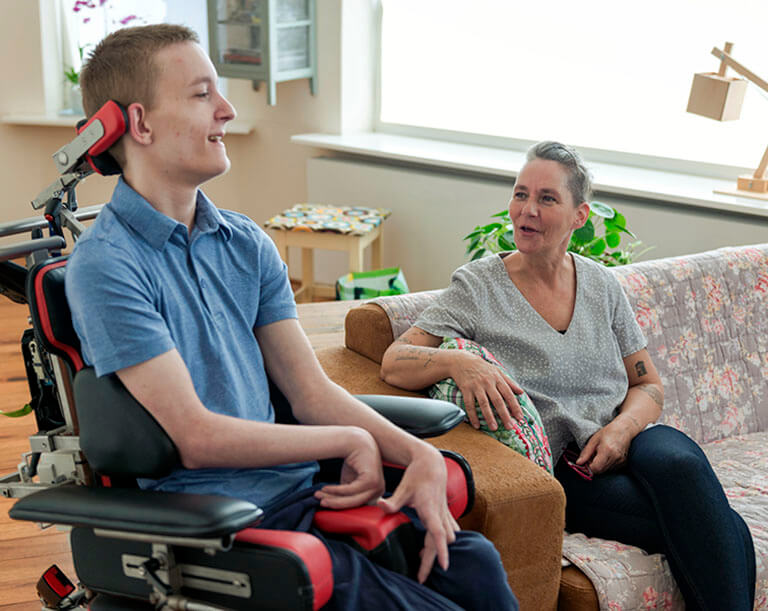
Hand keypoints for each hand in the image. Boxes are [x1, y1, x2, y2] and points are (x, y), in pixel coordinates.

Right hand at [314, 428, 384, 508]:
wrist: (356, 441)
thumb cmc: (353, 460)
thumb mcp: (350, 481)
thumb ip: (347, 494)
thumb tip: (333, 507)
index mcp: (376, 493)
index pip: (356, 505)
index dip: (339, 506)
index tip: (324, 504)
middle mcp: (379, 491)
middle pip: (353, 504)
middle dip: (334, 504)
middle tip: (319, 502)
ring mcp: (377, 486)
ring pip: (352, 499)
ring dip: (333, 498)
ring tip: (319, 495)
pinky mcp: (371, 481)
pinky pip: (351, 490)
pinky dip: (336, 491)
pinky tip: (325, 488)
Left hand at [377, 445, 458, 582]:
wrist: (431, 463)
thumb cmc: (417, 475)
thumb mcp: (403, 487)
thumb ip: (393, 501)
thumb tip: (380, 505)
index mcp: (430, 510)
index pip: (437, 534)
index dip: (441, 551)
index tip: (444, 566)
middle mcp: (440, 514)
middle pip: (440, 542)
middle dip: (434, 560)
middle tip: (421, 577)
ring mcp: (444, 513)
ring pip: (447, 537)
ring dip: (437, 549)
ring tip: (422, 562)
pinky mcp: (444, 512)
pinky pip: (448, 530)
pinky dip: (442, 541)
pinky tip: (432, 546)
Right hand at [450, 351, 523, 429]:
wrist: (462, 361)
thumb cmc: (482, 367)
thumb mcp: (497, 371)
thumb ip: (510, 382)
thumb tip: (521, 392)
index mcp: (497, 378)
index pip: (508, 394)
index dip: (515, 406)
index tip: (520, 418)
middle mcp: (488, 382)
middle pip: (497, 401)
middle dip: (504, 415)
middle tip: (509, 426)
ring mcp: (476, 386)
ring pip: (484, 403)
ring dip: (489, 417)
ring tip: (494, 427)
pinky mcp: (466, 389)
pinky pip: (469, 404)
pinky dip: (473, 415)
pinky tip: (476, 424)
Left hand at [577, 416, 635, 474]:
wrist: (625, 429)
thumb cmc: (608, 432)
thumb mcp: (594, 440)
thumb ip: (586, 453)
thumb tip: (578, 463)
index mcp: (607, 450)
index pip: (596, 468)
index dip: (588, 467)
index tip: (586, 462)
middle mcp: (615, 457)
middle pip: (600, 471)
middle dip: (593, 466)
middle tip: (592, 456)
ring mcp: (621, 461)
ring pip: (606, 471)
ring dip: (600, 466)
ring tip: (600, 454)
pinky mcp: (624, 463)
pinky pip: (612, 469)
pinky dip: (607, 465)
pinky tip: (607, 456)